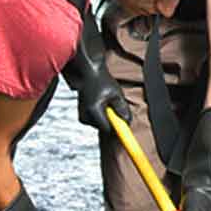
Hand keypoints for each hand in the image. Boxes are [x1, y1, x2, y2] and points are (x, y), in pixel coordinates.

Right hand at [62, 13, 131, 134]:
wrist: (86, 72)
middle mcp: (85, 116)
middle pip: (105, 128)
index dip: (119, 131)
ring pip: (102, 124)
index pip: (108, 130)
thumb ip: (122, 108)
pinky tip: (101, 101)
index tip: (127, 139)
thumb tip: (128, 122)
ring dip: (107, 116)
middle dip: (113, 120)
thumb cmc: (100, 80)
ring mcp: (82, 117)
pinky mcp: (83, 116)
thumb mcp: (116, 93)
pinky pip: (97, 121)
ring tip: (106, 99)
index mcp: (93, 111)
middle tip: (115, 104)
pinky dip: (102, 114)